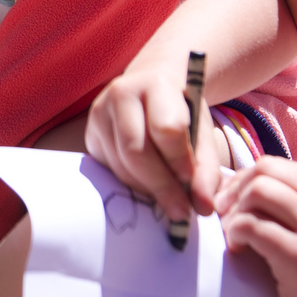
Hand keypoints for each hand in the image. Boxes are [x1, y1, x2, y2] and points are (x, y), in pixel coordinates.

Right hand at [86, 55, 224, 228]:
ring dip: (147, 190)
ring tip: (169, 199)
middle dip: (161, 186)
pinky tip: (149, 186)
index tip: (192, 184)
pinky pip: (110, 171)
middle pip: (137, 151)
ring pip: (121, 166)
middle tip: (181, 211)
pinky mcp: (90, 135)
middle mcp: (122, 94)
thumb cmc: (181, 113)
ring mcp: (100, 114)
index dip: (180, 161)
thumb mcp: (201, 133)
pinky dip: (132, 185)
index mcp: (156, 84)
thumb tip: (204, 209)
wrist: (150, 91)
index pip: (167, 129)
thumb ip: (206, 170)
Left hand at [217, 158, 296, 296]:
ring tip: (235, 236)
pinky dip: (236, 235)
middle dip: (234, 191)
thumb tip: (241, 184)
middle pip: (263, 172)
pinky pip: (253, 227)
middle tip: (225, 218)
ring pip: (257, 192)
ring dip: (234, 213)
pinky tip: (241, 251)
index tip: (232, 203)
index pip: (275, 164)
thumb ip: (295, 205)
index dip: (244, 180)